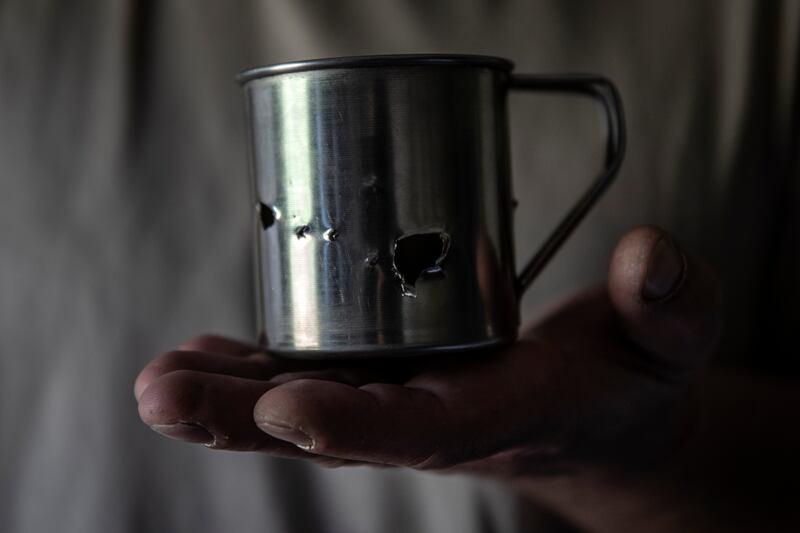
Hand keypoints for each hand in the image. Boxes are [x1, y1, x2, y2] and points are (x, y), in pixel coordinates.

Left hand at [135, 226, 720, 475]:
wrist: (608, 417)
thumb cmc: (637, 379)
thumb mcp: (672, 341)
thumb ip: (670, 306)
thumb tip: (651, 259)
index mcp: (508, 414)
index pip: (427, 430)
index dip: (356, 424)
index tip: (285, 408)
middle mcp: (442, 419)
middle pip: (338, 426)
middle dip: (249, 418)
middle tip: (165, 396)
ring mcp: (410, 402)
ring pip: (312, 407)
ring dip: (232, 398)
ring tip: (162, 380)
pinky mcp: (396, 379)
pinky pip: (318, 380)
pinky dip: (256, 373)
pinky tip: (203, 358)